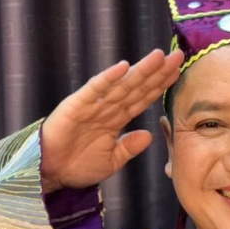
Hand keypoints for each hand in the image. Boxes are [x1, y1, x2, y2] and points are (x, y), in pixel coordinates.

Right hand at [40, 49, 183, 191]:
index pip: (142, 98)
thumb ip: (129, 147)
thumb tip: (149, 135)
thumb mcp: (112, 160)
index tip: (177, 72)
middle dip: (157, 72)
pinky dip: (108, 79)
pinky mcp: (76, 106)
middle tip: (178, 55)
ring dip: (140, 70)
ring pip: (121, 85)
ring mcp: (93, 105)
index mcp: (116, 119)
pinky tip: (123, 67)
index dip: (160, 85)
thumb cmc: (78, 165)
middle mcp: (107, 108)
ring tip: (158, 57)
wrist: (51, 173)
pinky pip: (94, 90)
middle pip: (137, 87)